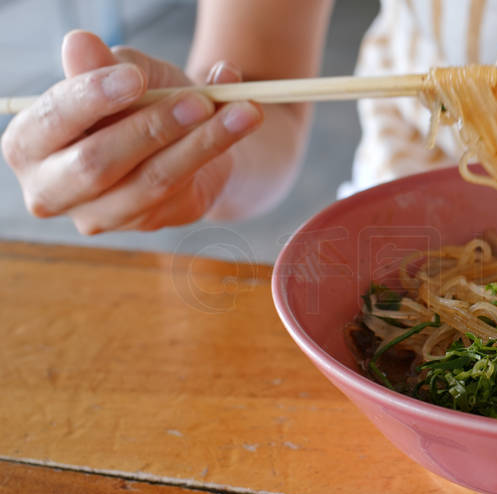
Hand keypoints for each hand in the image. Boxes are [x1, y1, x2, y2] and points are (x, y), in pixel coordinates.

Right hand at [1, 30, 262, 233]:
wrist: (184, 132)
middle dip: (151, 128)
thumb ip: (102, 65)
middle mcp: (54, 189)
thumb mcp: (121, 71)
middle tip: (199, 100)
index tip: (134, 77)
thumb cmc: (139, 99)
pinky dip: (217, 149)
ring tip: (243, 110)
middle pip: (98, 164)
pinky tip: (243, 121)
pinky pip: (184, 187)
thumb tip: (80, 45)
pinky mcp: (148, 222)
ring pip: (152, 179)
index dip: (91, 98)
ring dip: (202, 141)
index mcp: (30, 143)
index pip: (53, 121)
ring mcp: (101, 215)